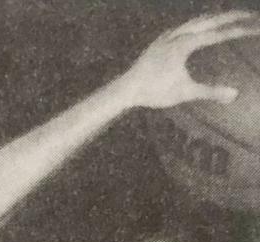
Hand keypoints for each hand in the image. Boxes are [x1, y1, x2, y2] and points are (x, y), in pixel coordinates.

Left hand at [122, 10, 259, 110]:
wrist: (127, 88)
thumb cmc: (155, 92)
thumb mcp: (184, 92)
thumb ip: (210, 92)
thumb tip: (235, 94)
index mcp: (186, 43)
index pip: (219, 33)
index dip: (238, 30)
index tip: (255, 27)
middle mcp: (179, 33)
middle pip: (210, 19)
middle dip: (231, 16)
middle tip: (250, 15)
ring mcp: (169, 35)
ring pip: (197, 19)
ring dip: (215, 16)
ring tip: (230, 16)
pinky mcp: (162, 39)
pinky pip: (186, 25)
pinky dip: (199, 22)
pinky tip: (200, 27)